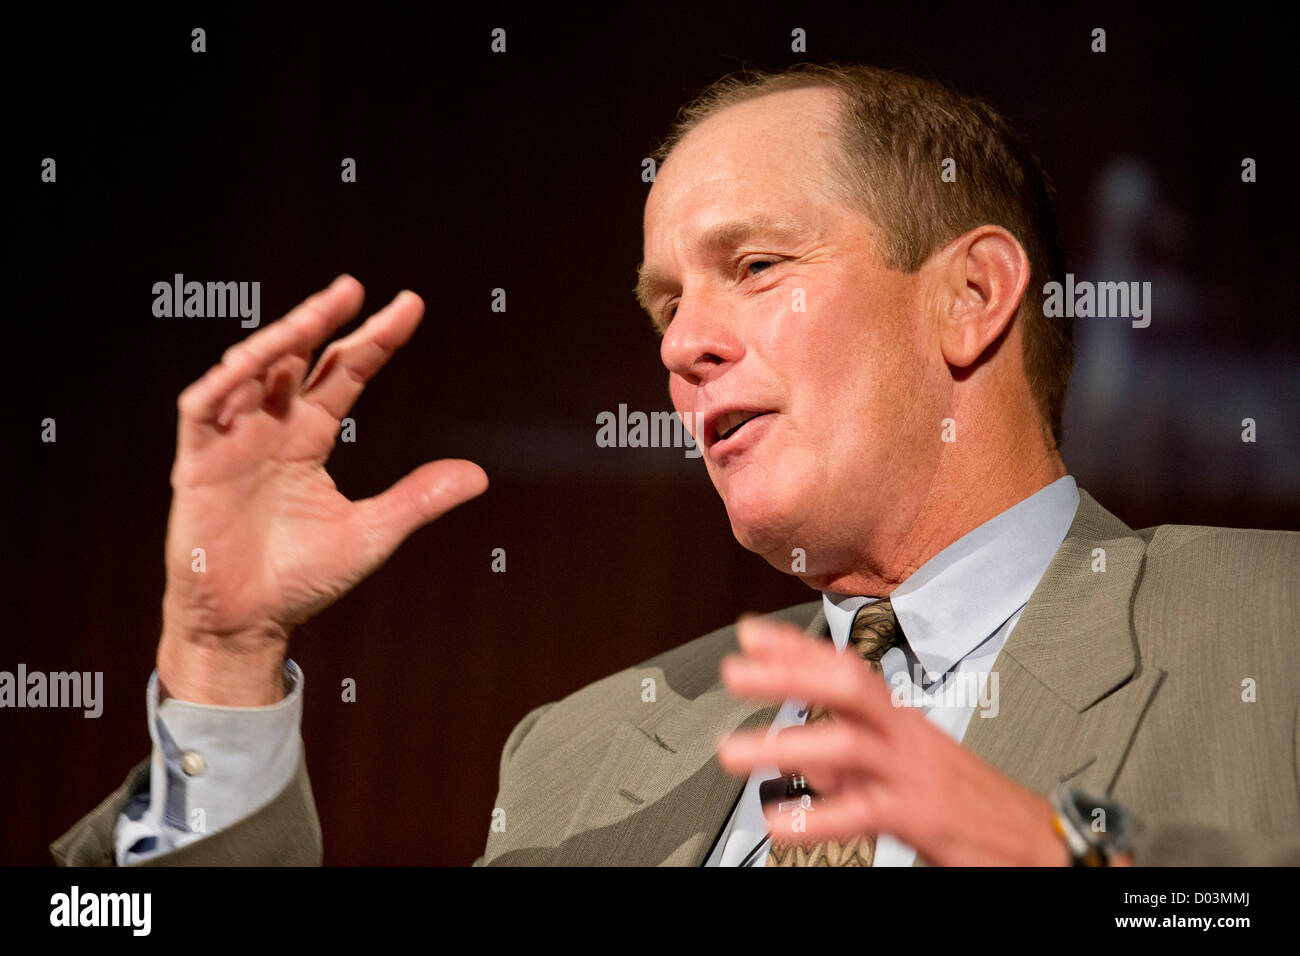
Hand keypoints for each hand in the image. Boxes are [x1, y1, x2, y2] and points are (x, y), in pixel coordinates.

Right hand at [157, 276, 487, 704]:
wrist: (248, 626)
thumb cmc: (301, 579)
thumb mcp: (372, 533)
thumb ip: (418, 498)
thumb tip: (479, 475)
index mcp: (309, 439)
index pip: (342, 373)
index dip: (372, 340)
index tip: (410, 306)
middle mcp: (270, 430)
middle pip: (295, 359)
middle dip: (320, 321)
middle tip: (353, 287)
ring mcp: (231, 443)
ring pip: (249, 372)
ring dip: (278, 340)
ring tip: (314, 314)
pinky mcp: (196, 466)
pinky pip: (202, 411)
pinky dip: (221, 385)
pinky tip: (249, 362)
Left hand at [716, 617, 1069, 865]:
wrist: (1037, 843)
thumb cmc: (967, 802)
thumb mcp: (903, 768)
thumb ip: (850, 758)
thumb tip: (800, 748)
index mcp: (899, 720)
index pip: (845, 668)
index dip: (797, 648)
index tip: (750, 632)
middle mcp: (906, 736)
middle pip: (847, 686)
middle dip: (789, 673)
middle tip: (734, 671)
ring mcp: (913, 773)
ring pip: (849, 744)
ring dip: (787, 744)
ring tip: (733, 751)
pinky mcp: (923, 816)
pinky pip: (865, 811)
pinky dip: (820, 816)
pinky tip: (782, 822)